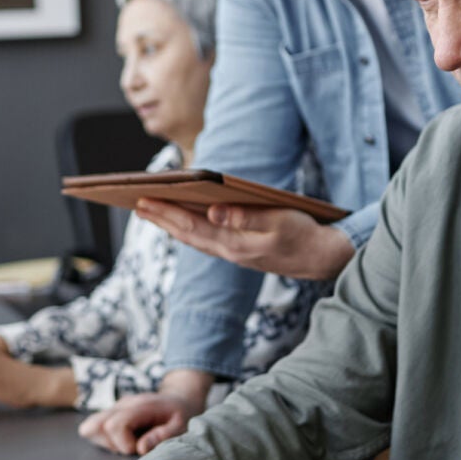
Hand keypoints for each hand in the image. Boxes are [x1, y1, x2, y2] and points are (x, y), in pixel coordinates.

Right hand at [78, 389, 202, 455]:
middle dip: (113, 445)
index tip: (139, 449)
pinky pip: (93, 427)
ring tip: (126, 443)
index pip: (114, 425)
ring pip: (91, 427)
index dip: (123, 444)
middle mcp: (123, 404)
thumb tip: (140, 448)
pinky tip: (120, 441)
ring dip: (105, 442)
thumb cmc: (180, 415)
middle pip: (98, 426)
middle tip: (132, 447)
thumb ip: (162, 436)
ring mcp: (114, 407)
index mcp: (140, 406)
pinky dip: (102, 439)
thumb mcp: (180, 426)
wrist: (177, 400)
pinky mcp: (110, 413)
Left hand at [134, 200, 353, 280]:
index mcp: (235, 243)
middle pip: (187, 234)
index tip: (145, 200)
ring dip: (172, 225)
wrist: (323, 259)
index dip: (167, 212)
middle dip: (161, 218)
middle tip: (137, 204)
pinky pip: (206, 241)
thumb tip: (214, 210)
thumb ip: (246, 217)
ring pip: (195, 239)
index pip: (192, 225)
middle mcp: (229, 252)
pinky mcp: (240, 252)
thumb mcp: (279, 221)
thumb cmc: (303, 234)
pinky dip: (190, 230)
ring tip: (153, 212)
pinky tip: (183, 224)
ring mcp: (234, 254)